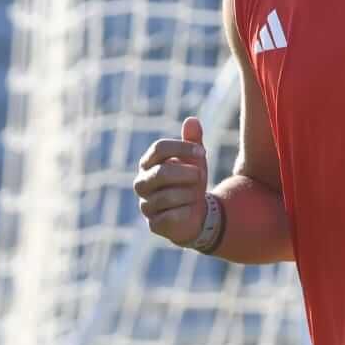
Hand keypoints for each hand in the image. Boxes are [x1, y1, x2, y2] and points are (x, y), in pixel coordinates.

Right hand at [135, 116, 210, 245]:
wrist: (195, 214)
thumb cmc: (191, 181)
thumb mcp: (195, 160)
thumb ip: (193, 141)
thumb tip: (192, 120)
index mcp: (148, 163)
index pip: (159, 148)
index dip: (183, 148)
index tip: (203, 152)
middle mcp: (142, 183)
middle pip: (162, 172)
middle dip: (188, 174)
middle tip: (201, 176)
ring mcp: (145, 205)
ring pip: (170, 196)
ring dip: (190, 194)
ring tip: (195, 195)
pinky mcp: (154, 224)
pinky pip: (173, 215)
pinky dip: (188, 211)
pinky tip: (190, 210)